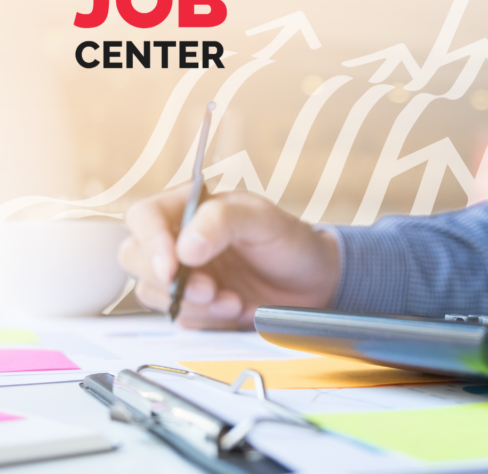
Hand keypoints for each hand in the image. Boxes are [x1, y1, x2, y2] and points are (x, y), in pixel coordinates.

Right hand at [119, 185, 340, 329]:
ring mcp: (183, 274)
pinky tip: (237, 309)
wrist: (314, 282)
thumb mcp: (263, 220)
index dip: (150, 243)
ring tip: (234, 301)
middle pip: (135, 257)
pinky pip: (178, 317)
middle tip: (210, 289)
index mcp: (188, 208)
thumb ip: (223, 222)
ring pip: (153, 293)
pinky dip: (205, 319)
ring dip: (192, 303)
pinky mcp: (193, 305)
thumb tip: (184, 247)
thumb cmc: (289, 242)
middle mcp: (178, 240)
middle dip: (170, 280)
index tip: (171, 267)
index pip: (143, 217)